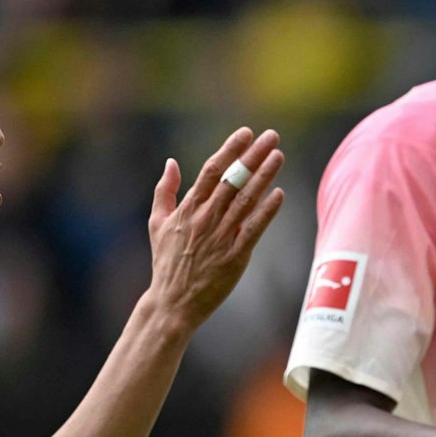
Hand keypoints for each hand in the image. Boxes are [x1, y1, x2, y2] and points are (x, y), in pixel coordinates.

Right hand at [145, 127, 286, 329]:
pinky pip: (254, 229)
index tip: (246, 133)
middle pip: (233, 179)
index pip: (213, 170)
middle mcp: (205, 218)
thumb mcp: (156, 223)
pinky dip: (266, 211)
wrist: (171, 303)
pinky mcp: (235, 257)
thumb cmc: (166, 262)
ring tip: (279, 156)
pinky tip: (279, 194)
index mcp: (188, 208)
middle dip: (253, 156)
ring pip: (246, 200)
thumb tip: (172, 162)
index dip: (230, 149)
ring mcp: (221, 237)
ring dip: (264, 176)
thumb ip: (164, 191)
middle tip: (271, 136)